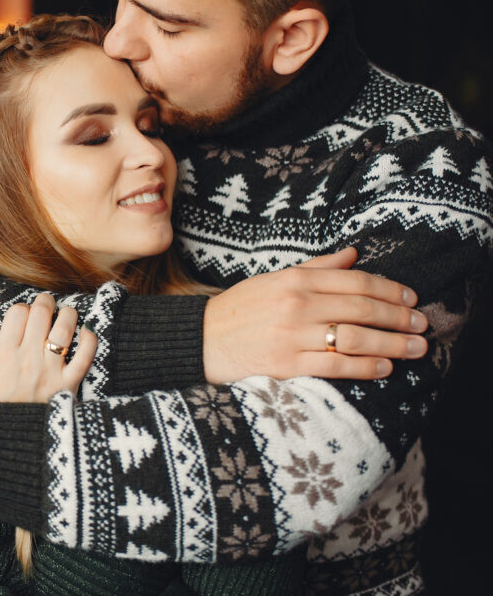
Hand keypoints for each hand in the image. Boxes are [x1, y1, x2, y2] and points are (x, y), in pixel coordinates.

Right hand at [0, 293, 96, 401]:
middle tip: (46, 303)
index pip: (18, 313)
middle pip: (41, 313)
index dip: (20, 309)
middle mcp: (28, 360)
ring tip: (65, 314)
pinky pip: (86, 356)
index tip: (23, 316)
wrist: (5, 441)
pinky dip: (89, 339)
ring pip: (65, 327)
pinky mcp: (68, 385)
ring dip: (67, 314)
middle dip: (45, 301)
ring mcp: (51, 372)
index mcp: (4, 355)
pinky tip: (84, 332)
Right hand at [203, 247, 428, 382]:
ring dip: (392, 344)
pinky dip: (365, 368)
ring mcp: (292, 336)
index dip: (391, 290)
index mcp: (295, 280)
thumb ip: (316, 268)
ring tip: (414, 349)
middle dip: (399, 318)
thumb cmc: (239, 309)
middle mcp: (297, 305)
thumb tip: (354, 253)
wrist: (200, 340)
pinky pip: (336, 365)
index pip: (356, 281)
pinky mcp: (286, 365)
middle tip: (422, 325)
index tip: (412, 299)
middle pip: (362, 309)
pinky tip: (384, 368)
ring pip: (356, 338)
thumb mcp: (274, 279)